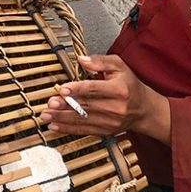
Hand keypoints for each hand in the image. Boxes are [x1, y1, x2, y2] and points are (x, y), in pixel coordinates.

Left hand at [41, 54, 170, 143]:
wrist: (144, 109)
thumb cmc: (130, 84)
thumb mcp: (119, 66)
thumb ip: (100, 61)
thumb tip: (81, 59)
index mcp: (119, 89)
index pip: (94, 89)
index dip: (77, 89)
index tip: (62, 89)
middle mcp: (116, 108)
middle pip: (86, 106)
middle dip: (65, 106)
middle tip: (49, 103)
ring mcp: (111, 122)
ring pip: (83, 120)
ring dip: (62, 119)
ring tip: (46, 116)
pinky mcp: (106, 132)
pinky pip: (84, 131)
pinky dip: (68, 129)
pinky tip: (54, 126)